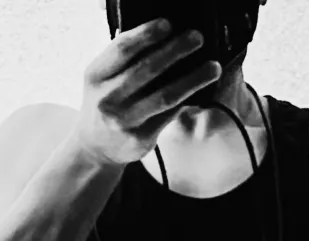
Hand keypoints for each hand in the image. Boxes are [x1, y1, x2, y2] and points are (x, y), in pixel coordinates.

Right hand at [72, 19, 221, 166]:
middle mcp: (107, 98)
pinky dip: (187, 100)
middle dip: (176, 51)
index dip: (146, 34)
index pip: (122, 49)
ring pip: (165, 96)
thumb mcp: (101, 79)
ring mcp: (124, 121)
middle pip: (147, 69)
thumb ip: (121, 60)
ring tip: (213, 67)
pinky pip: (169, 115)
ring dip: (193, 79)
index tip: (168, 24)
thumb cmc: (105, 105)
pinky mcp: (140, 139)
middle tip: (197, 38)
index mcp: (95, 76)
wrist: (96, 148)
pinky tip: (200, 89)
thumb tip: (159, 36)